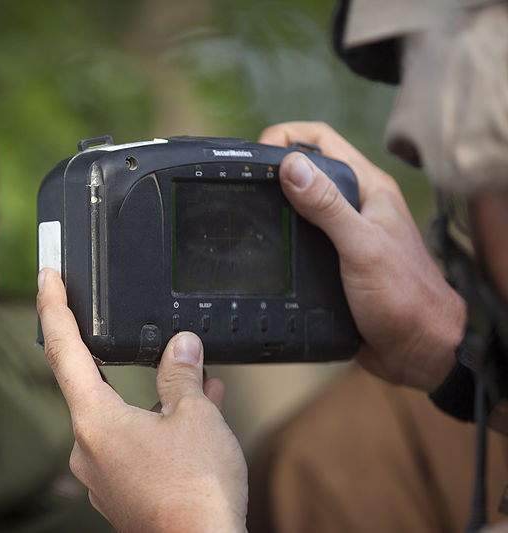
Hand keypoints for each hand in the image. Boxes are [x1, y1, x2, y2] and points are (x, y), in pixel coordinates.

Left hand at [37, 268, 247, 532]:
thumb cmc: (194, 493)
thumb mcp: (195, 416)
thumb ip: (182, 374)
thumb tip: (181, 346)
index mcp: (94, 420)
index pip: (62, 347)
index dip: (52, 306)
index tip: (46, 277)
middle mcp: (88, 447)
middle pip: (98, 385)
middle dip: (130, 362)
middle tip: (157, 343)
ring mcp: (103, 475)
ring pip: (125, 418)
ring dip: (157, 400)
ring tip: (200, 386)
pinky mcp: (121, 494)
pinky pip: (136, 446)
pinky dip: (160, 429)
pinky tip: (195, 423)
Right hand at [259, 121, 466, 391]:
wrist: (417, 350)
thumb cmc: (405, 297)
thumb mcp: (361, 247)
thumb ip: (327, 206)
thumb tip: (291, 166)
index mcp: (369, 189)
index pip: (322, 141)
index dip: (287, 137)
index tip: (257, 152)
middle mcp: (356, 205)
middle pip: (307, 169)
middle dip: (274, 169)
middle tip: (245, 183)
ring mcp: (344, 233)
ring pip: (300, 205)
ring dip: (275, 203)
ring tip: (248, 210)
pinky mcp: (333, 260)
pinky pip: (300, 236)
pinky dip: (281, 234)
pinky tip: (265, 245)